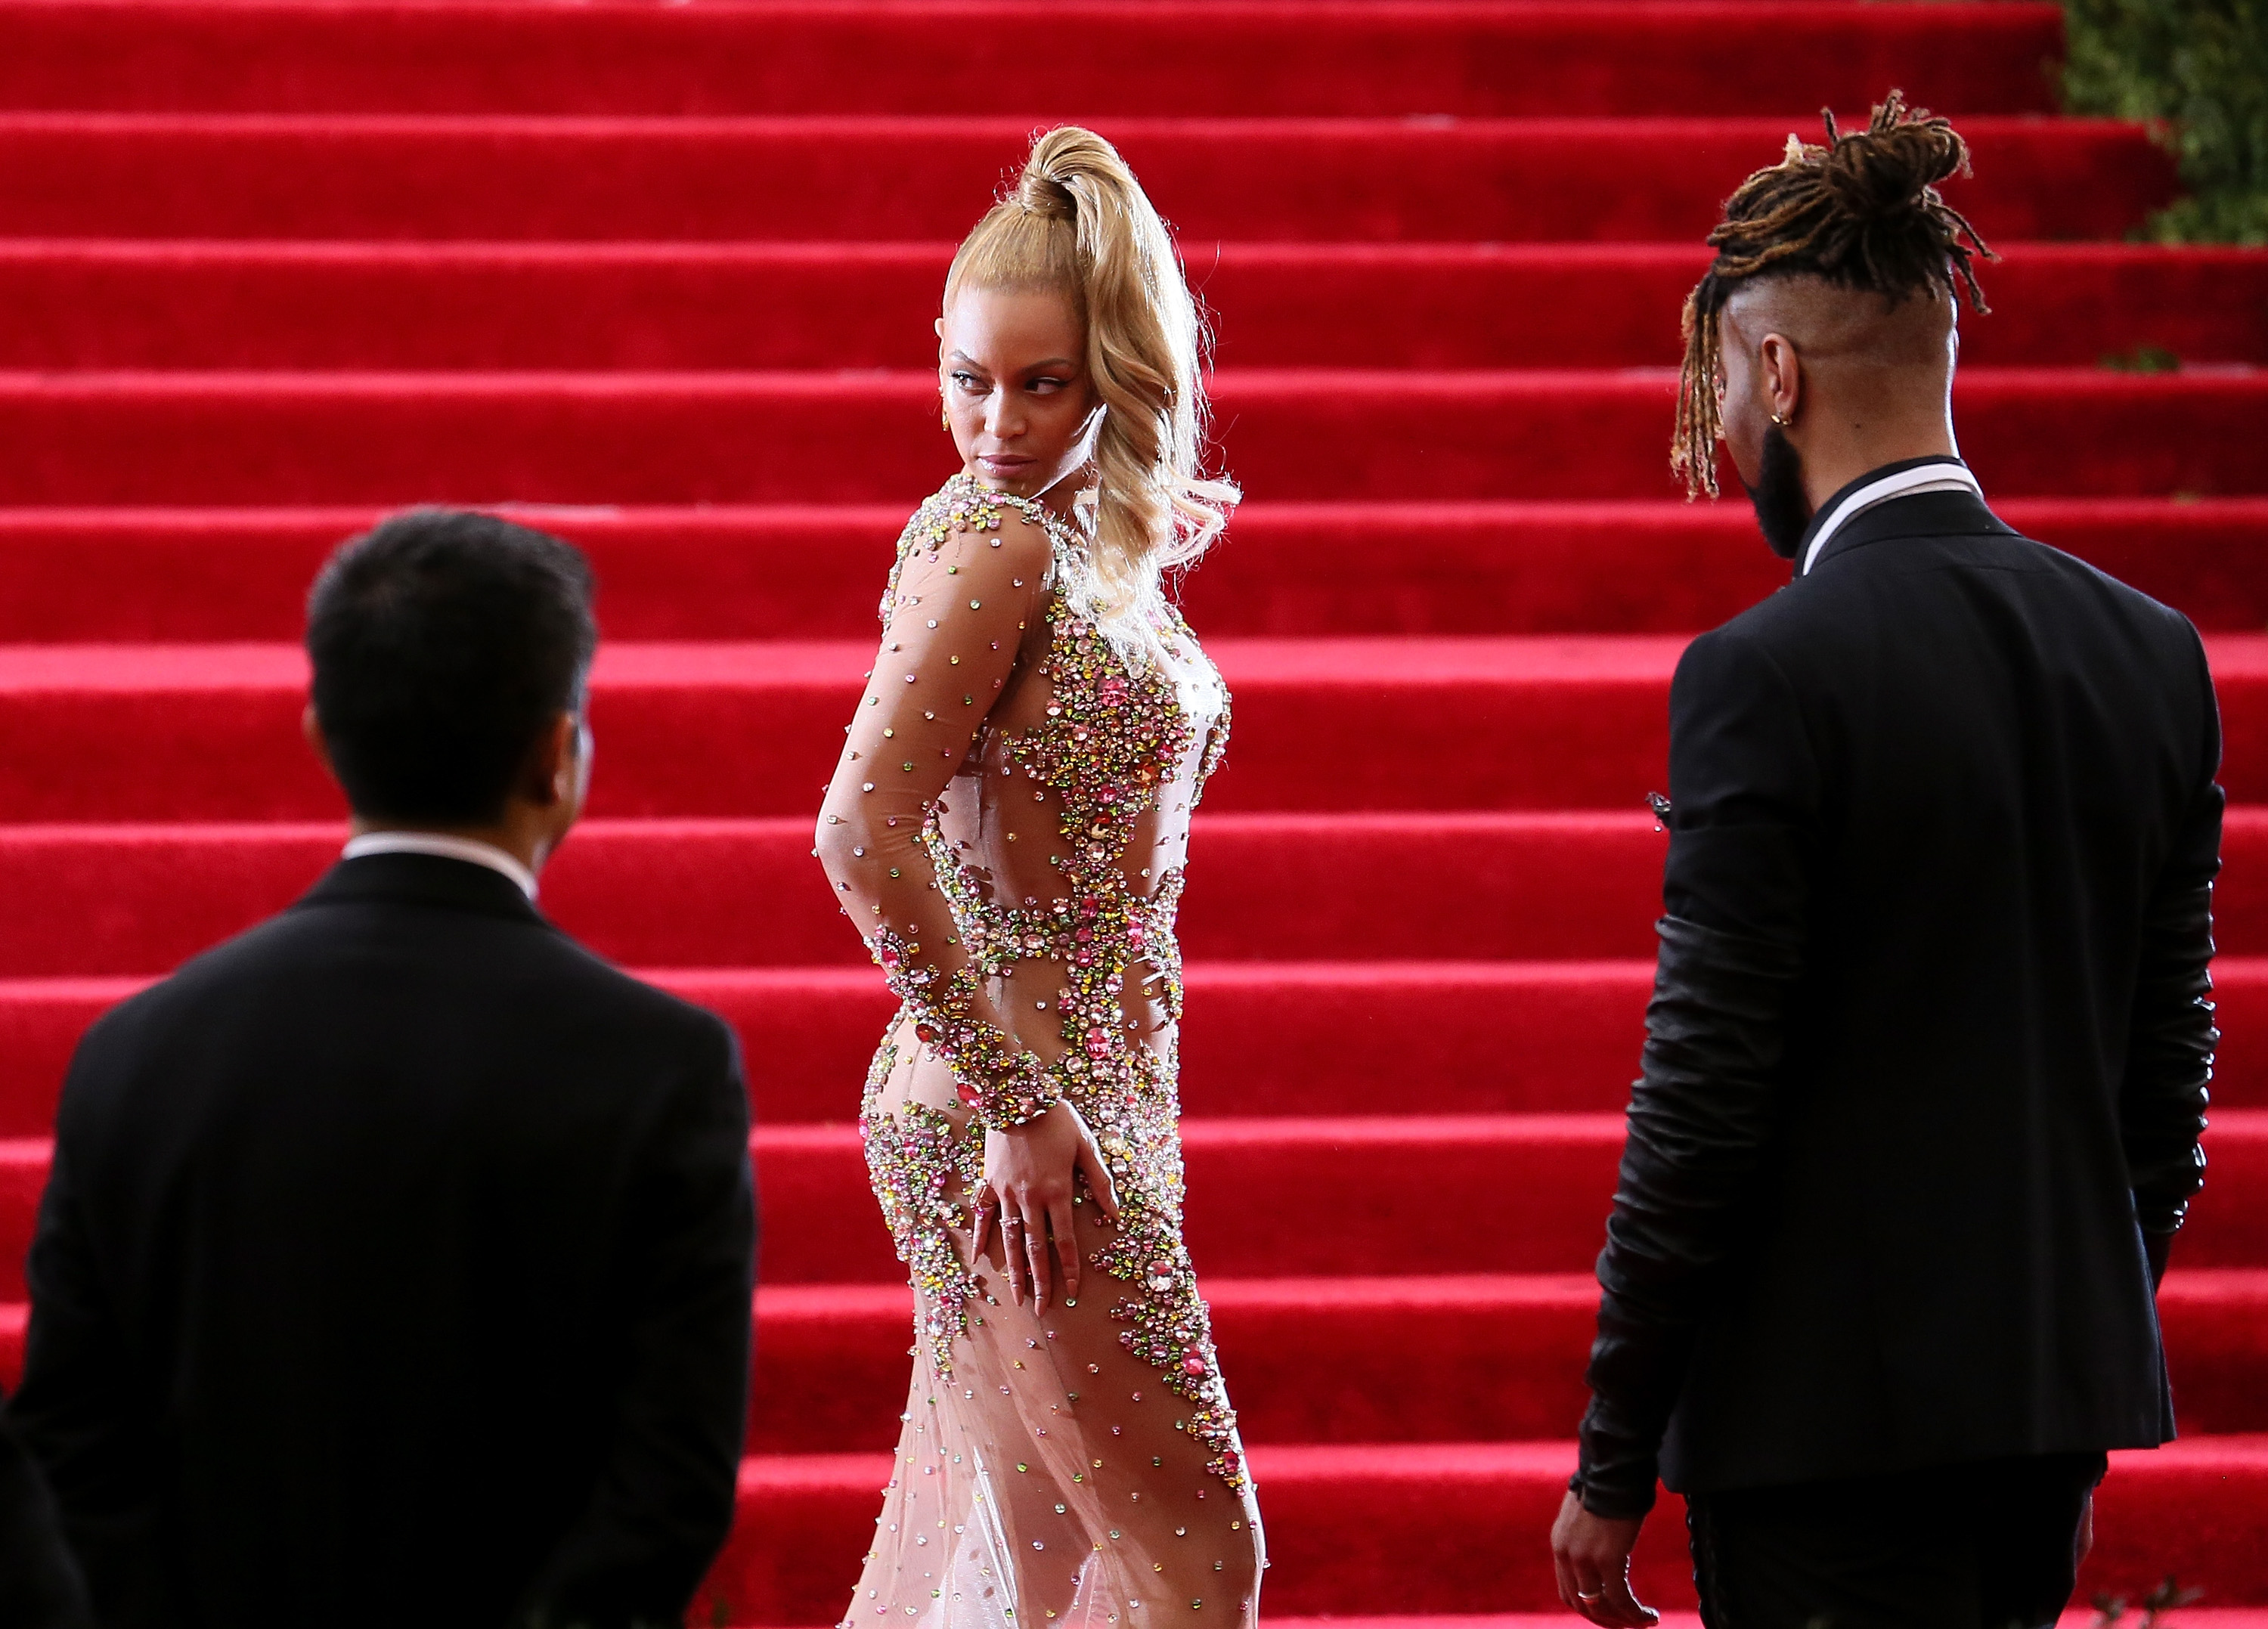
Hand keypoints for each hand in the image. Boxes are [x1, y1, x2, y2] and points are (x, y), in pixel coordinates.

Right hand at [970, 1099, 1119, 1311]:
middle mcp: (1030, 1198)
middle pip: (1036, 1249)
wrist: (1017, 1097)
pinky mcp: (990, 1183)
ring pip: (1011, 1239)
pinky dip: (981, 1238)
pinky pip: (983, 1215)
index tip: (1073, 1292)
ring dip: (1014, 1269)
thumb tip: (1116, 1214)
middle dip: (1041, 1281)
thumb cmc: (1058, 1121)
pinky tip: (980, 1260)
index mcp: (1057, 1192)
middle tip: (1041, 1309)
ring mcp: (1006, 1193)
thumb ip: (1101, 1182)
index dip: (1070, 1269)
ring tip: (1016, 1296)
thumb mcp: (1087, 1147)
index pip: (1065, 1241)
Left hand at [1551, 1491, 1658, 1626]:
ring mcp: (1584, 1558)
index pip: (1567, 1591)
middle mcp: (1567, 1554)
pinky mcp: (1607, 1558)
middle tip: (1627, 1624)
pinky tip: (1649, 1616)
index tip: (1610, 1614)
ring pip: (1601, 1606)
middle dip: (1606, 1620)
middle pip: (1581, 1604)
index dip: (1589, 1609)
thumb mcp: (1588, 1514)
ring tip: (1643, 1622)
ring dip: (1624, 1620)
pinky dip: (1635, 1613)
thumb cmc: (1608, 1485)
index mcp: (1560, 1544)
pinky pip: (1621, 1599)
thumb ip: (1589, 1536)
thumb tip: (1604, 1547)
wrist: (1614, 1468)